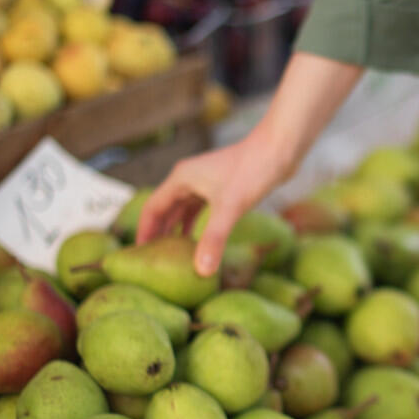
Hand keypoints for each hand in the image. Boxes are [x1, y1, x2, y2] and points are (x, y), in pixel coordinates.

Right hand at [134, 52, 364, 276]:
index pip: (152, 209)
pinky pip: (200, 209)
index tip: (137, 257)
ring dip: (176, 230)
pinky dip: (195, 225)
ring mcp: (205, 181)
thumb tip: (201, 270)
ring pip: (182, 210)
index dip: (144, 233)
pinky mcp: (222, 186)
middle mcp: (188, 178)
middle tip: (151, 262)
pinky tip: (199, 242)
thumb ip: (214, 239)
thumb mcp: (231, 208)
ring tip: (172, 256)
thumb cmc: (254, 170)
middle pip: (164, 210)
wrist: (281, 147)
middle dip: (157, 235)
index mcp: (181, 179)